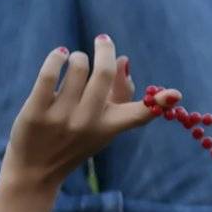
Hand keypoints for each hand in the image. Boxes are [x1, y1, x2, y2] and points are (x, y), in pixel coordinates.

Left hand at [0, 35, 180, 192]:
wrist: (35, 171)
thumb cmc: (73, 141)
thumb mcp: (101, 125)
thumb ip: (117, 93)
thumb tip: (123, 60)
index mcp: (109, 127)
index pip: (139, 114)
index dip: (160, 104)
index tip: (176, 94)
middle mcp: (87, 123)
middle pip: (103, 73)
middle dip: (105, 49)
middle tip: (103, 40)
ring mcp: (61, 118)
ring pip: (77, 66)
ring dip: (78, 57)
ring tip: (74, 60)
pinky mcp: (35, 113)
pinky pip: (49, 74)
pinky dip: (57, 57)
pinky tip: (59, 55)